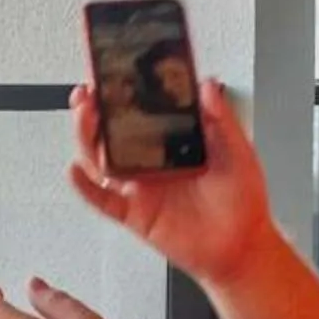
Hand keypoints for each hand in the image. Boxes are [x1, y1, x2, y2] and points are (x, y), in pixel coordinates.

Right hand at [69, 78, 273, 287]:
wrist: (242, 248)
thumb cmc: (243, 204)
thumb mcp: (238, 151)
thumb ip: (221, 119)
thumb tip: (207, 85)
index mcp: (173, 144)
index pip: (141, 112)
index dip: (123, 92)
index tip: (112, 69)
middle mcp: (151, 163)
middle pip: (110, 132)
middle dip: (94, 110)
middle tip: (88, 91)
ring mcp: (140, 188)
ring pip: (101, 160)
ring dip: (86, 137)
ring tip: (84, 116)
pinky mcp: (135, 214)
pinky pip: (102, 200)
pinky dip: (85, 188)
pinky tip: (75, 171)